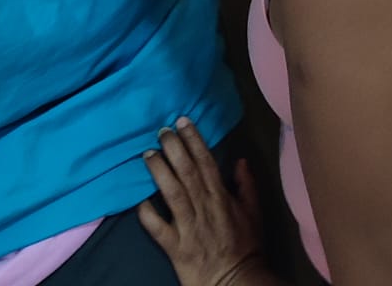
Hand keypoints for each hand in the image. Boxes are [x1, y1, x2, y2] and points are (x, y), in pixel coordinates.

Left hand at [138, 120, 264, 285]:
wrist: (236, 283)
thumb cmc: (245, 248)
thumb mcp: (253, 214)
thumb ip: (247, 185)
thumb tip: (240, 160)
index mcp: (221, 198)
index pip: (206, 162)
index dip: (194, 139)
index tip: (182, 121)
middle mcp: (204, 208)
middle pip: (187, 172)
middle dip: (173, 148)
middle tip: (161, 130)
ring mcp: (188, 228)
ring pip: (172, 193)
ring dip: (159, 171)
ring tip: (147, 154)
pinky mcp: (175, 247)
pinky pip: (157, 228)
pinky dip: (146, 213)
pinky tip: (137, 198)